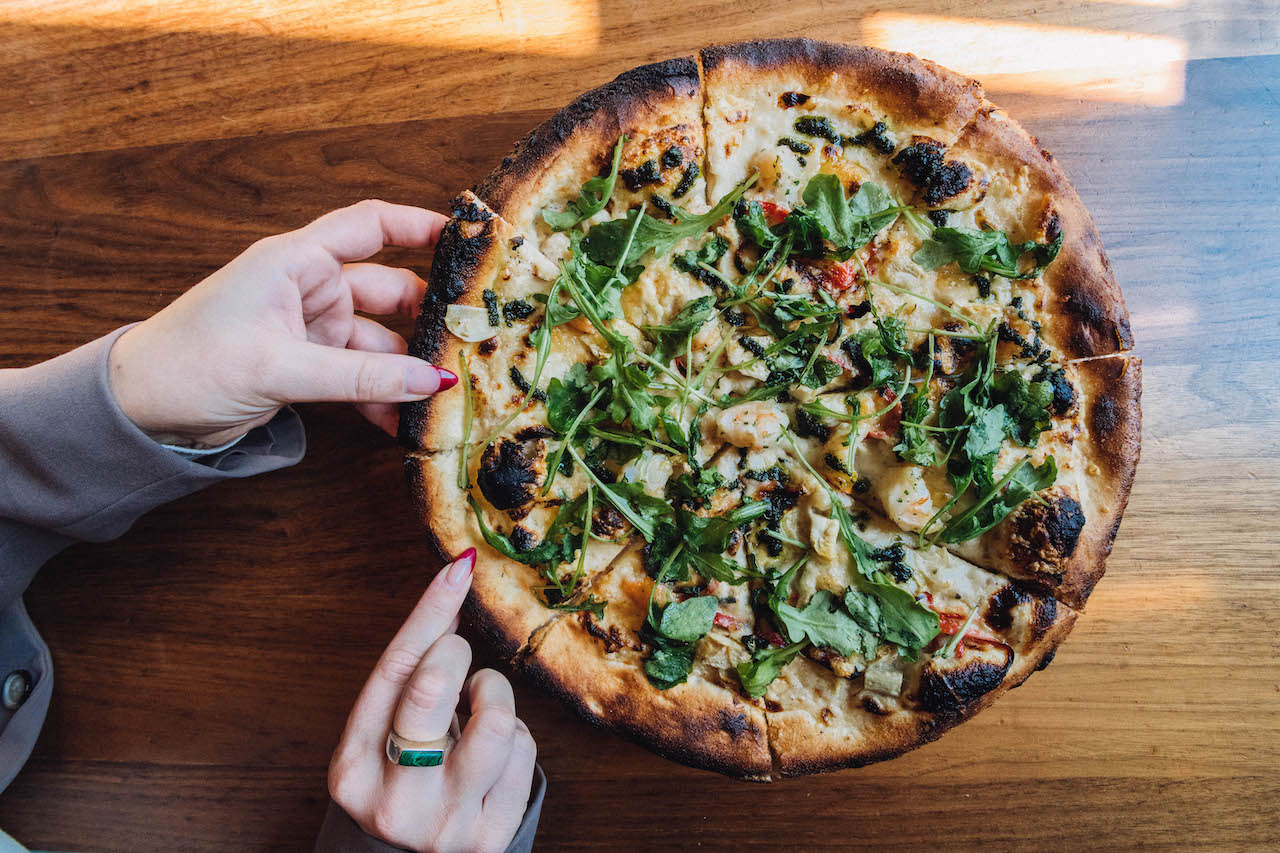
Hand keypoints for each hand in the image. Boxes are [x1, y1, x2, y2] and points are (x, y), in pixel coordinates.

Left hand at [107, 200, 456, 446]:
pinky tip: (405, 422)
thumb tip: (430, 382)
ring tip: (445, 396)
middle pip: (390, 290)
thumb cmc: (189, 363)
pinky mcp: (308, 365)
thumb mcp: (280, 367)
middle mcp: (308, 287)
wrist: (139, 410)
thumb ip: (360, 375)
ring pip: (380, 342)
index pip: (370, 226)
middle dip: (430, 316)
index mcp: (295, 261)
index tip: (467, 238)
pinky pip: (361, 376)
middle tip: (475, 341)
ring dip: (408, 370)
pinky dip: (382, 396)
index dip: (419, 225)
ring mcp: (311, 327)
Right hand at [328, 550, 537, 852]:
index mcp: (352, 769)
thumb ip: (412, 669)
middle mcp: (393, 801)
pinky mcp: (492, 837)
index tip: (458, 570)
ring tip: (478, 706)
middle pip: (433, 689)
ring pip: (496, 722)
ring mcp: (445, 824)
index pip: (392, 671)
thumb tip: (455, 583)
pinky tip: (494, 751)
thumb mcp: (385, 732)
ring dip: (494, 695)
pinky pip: (526, 753)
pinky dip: (517, 737)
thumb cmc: (401, 780)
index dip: (428, 613)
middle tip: (458, 662)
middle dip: (456, 656)